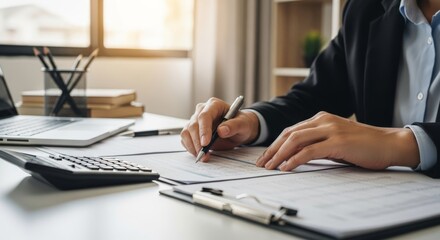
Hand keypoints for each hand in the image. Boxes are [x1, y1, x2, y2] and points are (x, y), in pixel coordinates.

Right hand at [180, 97, 259, 161]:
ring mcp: (196, 120)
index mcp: (214, 105)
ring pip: (186, 132)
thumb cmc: (242, 124)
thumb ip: (234, 126)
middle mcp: (202, 111)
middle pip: (193, 125)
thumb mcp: (243, 124)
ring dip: (192, 146)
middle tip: (204, 154)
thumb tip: (222, 130)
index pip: (204, 116)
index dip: (203, 130)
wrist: (239, 130)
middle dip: (197, 142)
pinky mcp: (192, 131)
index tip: (205, 143)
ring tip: (203, 156)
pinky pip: (186, 139)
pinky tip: (199, 154)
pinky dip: (190, 148)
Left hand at [256, 112, 419, 170]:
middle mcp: (323, 120)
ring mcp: (330, 129)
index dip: (275, 144)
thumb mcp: (335, 141)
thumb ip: (317, 144)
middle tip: (262, 163)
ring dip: (279, 154)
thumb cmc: (363, 146)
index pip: (291, 131)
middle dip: (272, 149)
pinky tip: (286, 167)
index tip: (266, 157)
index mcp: (321, 119)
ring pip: (296, 140)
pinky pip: (309, 151)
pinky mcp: (337, 141)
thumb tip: (295, 156)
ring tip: (270, 167)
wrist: (389, 144)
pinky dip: (294, 159)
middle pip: (289, 134)